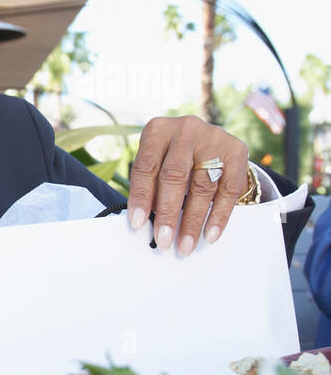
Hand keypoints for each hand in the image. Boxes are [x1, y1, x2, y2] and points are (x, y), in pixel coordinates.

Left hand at [125, 115, 249, 256]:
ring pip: (202, 185)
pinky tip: (210, 234)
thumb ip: (150, 185)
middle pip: (175, 176)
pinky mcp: (237, 151)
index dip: (141, 197)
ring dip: (193, 220)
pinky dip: (219, 215)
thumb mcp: (156, 161)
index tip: (138, 223)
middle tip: (164, 240)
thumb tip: (145, 222)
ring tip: (185, 244)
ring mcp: (214, 138)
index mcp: (158, 130)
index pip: (146, 167)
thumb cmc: (172, 156)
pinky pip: (228, 189)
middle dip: (168, 213)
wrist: (206, 139)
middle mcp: (186, 130)